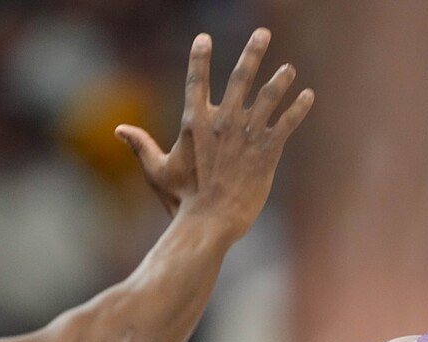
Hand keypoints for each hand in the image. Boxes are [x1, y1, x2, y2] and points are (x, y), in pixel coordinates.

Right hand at [115, 28, 313, 236]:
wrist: (210, 222)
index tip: (204, 38)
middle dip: (253, 52)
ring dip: (280, 80)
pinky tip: (309, 96)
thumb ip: (142, 146)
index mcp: (195, 123)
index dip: (199, 58)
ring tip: (289, 69)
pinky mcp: (267, 151)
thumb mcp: (157, 172)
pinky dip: (299, 108)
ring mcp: (247, 134)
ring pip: (268, 97)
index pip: (196, 81)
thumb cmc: (182, 201)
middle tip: (263, 33)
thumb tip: (119, 130)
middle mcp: (223, 121)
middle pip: (240, 77)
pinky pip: (287, 123)